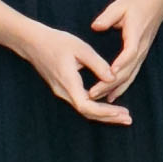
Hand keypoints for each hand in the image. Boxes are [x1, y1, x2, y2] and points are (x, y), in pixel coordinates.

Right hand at [15, 15, 133, 124]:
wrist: (33, 42)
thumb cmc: (57, 42)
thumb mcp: (80, 48)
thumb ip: (98, 64)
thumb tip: (113, 78)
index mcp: (68, 82)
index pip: (86, 106)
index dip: (104, 112)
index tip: (121, 112)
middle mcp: (64, 91)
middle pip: (87, 113)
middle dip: (108, 117)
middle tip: (128, 119)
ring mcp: (62, 92)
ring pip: (84, 109)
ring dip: (104, 114)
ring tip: (122, 115)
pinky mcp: (63, 88)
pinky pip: (81, 102)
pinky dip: (96, 107)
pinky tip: (108, 105)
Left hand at [89, 0, 162, 101]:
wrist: (156, 4)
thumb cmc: (136, 4)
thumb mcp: (120, 6)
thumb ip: (108, 17)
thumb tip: (96, 26)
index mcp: (135, 35)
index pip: (130, 52)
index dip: (121, 63)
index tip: (109, 74)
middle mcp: (140, 48)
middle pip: (127, 70)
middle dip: (110, 84)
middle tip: (93, 94)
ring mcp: (142, 54)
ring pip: (129, 76)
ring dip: (115, 89)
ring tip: (100, 100)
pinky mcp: (140, 56)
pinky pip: (132, 75)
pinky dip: (122, 86)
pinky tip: (112, 96)